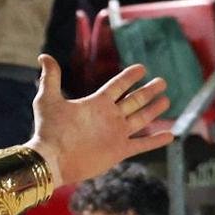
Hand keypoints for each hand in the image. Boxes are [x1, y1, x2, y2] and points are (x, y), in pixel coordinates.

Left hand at [26, 57, 172, 188]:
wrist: (52, 159)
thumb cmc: (48, 130)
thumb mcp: (48, 100)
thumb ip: (51, 78)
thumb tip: (44, 56)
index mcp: (96, 103)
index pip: (117, 86)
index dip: (129, 77)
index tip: (142, 68)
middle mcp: (109, 117)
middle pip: (134, 100)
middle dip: (148, 92)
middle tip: (162, 82)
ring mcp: (115, 134)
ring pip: (140, 119)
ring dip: (154, 110)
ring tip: (166, 100)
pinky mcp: (119, 151)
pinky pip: (142, 145)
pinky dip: (156, 141)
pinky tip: (171, 135)